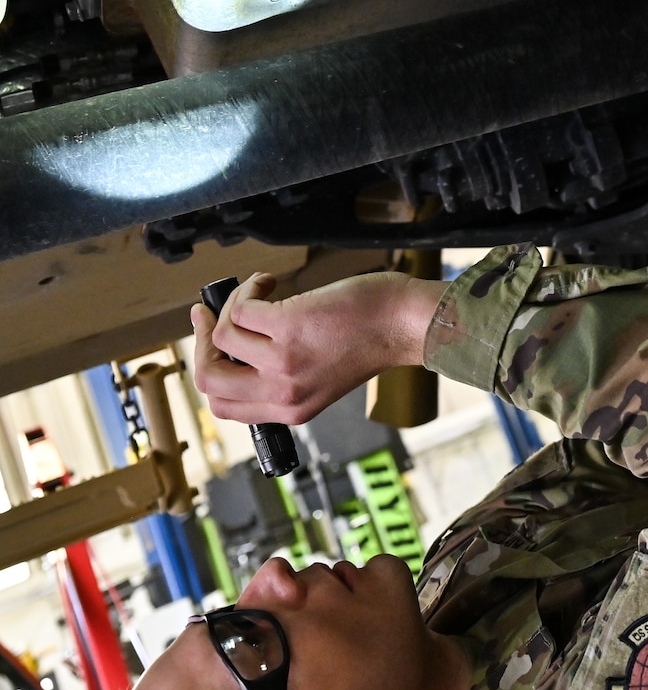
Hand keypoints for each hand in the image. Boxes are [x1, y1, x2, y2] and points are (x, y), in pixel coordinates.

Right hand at [190, 270, 446, 425]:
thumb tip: (233, 343)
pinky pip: (241, 307)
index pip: (223, 406)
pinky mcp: (288, 326)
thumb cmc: (371, 340)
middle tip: (210, 317)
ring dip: (231, 305)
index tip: (210, 344)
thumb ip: (282, 375)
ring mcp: (284, 361)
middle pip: (208, 378)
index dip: (210, 372)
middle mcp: (284, 392)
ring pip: (222, 335)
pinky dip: (248, 288)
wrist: (405, 324)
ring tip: (257, 291)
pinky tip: (268, 281)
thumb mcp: (321, 377)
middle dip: (200, 344)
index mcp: (290, 409)